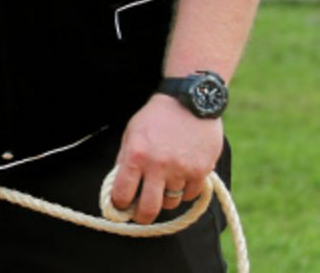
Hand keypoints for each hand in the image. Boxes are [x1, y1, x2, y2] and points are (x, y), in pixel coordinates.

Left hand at [109, 94, 223, 223]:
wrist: (189, 102)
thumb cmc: (156, 117)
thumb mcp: (132, 133)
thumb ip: (125, 160)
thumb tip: (118, 188)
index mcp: (136, 155)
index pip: (122, 193)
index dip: (119, 204)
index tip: (120, 206)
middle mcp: (158, 165)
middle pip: (148, 209)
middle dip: (142, 217)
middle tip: (141, 215)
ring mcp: (181, 170)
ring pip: (170, 203)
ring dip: (165, 198)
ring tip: (164, 183)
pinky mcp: (201, 171)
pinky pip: (189, 195)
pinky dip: (184, 191)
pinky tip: (181, 176)